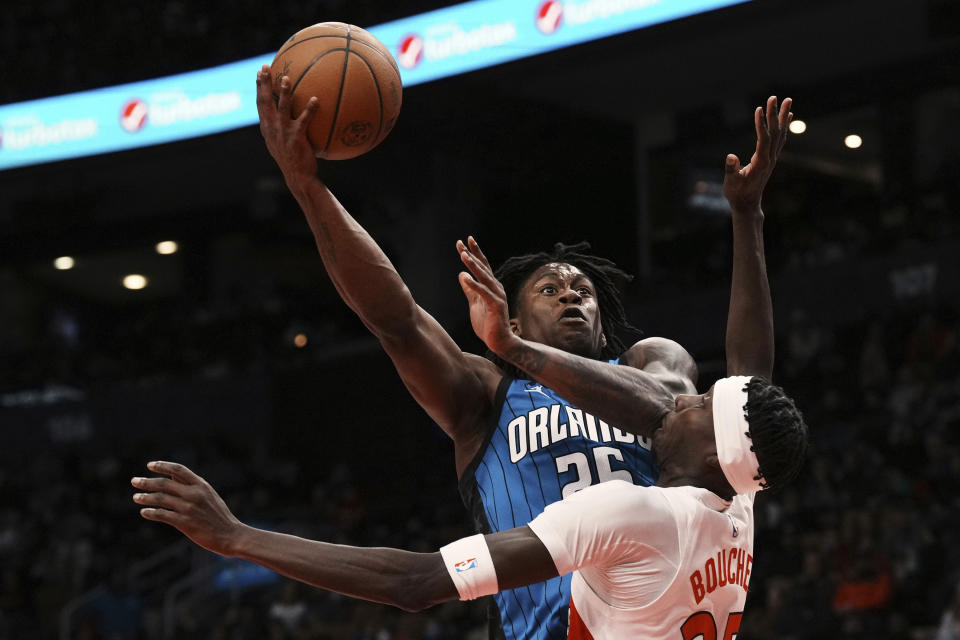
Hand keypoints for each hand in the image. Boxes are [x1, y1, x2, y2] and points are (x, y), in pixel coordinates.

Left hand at [133, 461, 244, 555]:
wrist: (231, 535)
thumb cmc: (219, 516)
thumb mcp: (209, 495)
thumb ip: (192, 486)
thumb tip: (173, 476)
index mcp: (202, 485)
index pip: (178, 470)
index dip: (163, 466)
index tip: (150, 465)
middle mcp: (194, 494)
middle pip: (165, 484)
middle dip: (147, 482)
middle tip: (134, 481)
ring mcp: (189, 508)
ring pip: (161, 499)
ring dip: (145, 497)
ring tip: (136, 497)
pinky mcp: (185, 523)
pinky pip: (163, 515)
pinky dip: (151, 512)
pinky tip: (144, 512)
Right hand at [256, 64, 319, 185]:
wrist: (298, 176)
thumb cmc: (293, 159)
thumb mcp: (282, 142)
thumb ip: (282, 127)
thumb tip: (290, 113)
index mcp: (267, 127)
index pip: (260, 103)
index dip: (259, 87)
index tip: (259, 72)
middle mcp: (272, 128)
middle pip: (265, 101)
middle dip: (264, 83)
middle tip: (265, 67)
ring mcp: (283, 132)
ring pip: (282, 108)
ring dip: (283, 93)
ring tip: (287, 79)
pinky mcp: (296, 137)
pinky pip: (304, 120)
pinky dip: (310, 109)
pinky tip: (316, 100)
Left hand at [457, 236, 517, 354]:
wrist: (499, 342)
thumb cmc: (488, 324)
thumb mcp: (475, 304)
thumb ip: (469, 290)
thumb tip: (462, 275)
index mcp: (491, 287)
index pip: (481, 267)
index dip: (472, 254)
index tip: (462, 243)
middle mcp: (496, 288)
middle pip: (483, 267)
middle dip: (473, 254)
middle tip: (463, 242)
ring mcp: (497, 296)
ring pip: (484, 277)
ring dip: (473, 266)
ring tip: (463, 255)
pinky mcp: (496, 306)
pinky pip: (484, 293)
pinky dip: (474, 285)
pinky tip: (465, 277)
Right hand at [723, 96, 792, 214]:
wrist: (747, 205)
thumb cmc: (736, 194)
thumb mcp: (731, 183)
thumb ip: (731, 170)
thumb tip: (731, 157)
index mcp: (760, 163)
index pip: (763, 139)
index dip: (761, 124)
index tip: (759, 109)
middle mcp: (770, 158)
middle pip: (775, 133)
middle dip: (775, 114)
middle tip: (775, 97)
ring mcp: (772, 158)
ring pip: (780, 134)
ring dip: (783, 117)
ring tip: (787, 100)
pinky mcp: (771, 158)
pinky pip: (780, 139)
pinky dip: (784, 126)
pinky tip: (788, 117)